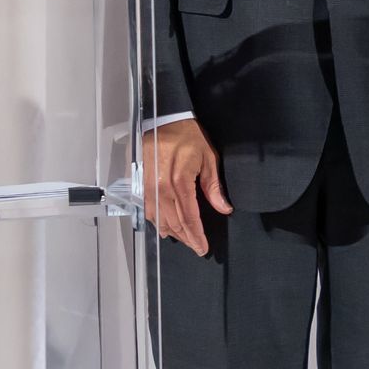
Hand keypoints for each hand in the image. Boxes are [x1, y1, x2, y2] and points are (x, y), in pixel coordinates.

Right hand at [143, 117, 230, 255]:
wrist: (164, 120)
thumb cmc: (189, 137)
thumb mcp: (208, 158)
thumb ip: (214, 187)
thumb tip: (224, 208)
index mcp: (179, 182)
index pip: (189, 217)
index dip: (197, 235)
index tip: (203, 248)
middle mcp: (161, 188)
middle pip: (174, 222)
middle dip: (186, 238)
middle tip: (197, 248)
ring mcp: (150, 188)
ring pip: (159, 219)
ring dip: (172, 232)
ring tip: (185, 240)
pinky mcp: (143, 184)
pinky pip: (150, 210)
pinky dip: (157, 222)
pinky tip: (165, 228)